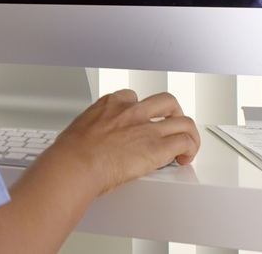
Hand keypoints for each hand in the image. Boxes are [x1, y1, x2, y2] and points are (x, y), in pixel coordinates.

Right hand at [41, 89, 199, 195]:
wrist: (76, 164)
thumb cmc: (72, 152)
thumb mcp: (80, 129)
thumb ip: (95, 129)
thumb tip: (94, 141)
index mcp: (110, 104)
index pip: (134, 97)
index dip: (143, 110)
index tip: (143, 122)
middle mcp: (131, 111)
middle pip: (167, 101)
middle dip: (174, 114)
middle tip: (172, 127)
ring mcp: (147, 128)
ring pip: (184, 121)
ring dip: (188, 134)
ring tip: (185, 147)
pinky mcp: (158, 147)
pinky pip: (185, 142)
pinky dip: (189, 150)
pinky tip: (182, 159)